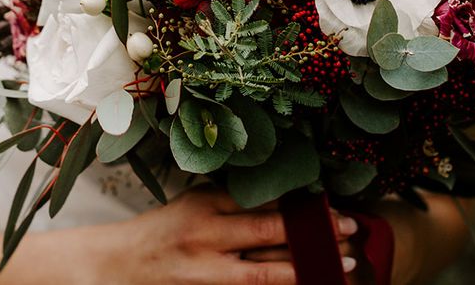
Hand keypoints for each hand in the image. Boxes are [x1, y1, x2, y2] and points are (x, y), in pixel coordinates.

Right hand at [71, 186, 357, 284]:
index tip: (331, 197)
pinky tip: (307, 284)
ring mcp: (209, 271)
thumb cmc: (166, 228)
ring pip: (266, 270)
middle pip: (269, 232)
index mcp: (206, 204)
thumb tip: (286, 199)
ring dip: (307, 266)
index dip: (299, 200)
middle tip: (351, 227)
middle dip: (313, 231)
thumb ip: (235, 200)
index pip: (259, 199)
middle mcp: (208, 236)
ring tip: (343, 262)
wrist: (122, 267)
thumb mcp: (198, 202)